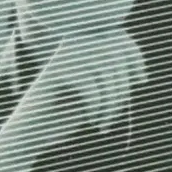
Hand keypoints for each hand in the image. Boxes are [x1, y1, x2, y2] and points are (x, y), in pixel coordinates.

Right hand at [0, 29, 147, 160]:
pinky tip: (92, 120)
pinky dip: (97, 107)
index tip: (142, 81)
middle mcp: (72, 44)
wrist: (29, 134)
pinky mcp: (55, 72)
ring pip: (105, 71)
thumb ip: (114, 78)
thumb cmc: (66, 114)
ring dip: (112, 102)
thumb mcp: (97, 93)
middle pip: (115, 54)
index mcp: (82, 44)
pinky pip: (90, 86)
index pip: (119, 36)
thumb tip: (140, 72)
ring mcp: (62, 56)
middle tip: (114, 112)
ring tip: (105, 121)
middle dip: (122, 87)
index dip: (136, 56)